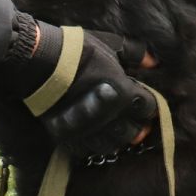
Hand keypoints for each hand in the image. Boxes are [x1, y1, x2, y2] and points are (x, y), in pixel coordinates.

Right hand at [27, 25, 156, 156]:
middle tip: (129, 115)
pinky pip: (89, 150)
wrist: (40, 61)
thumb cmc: (78, 50)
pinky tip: (96, 133)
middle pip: (132, 130)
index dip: (147, 103)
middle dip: (134, 122)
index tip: (141, 98)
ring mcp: (89, 129)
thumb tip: (154, 62)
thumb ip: (136, 53)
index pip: (147, 107)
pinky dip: (95, 143)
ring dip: (116, 136)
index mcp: (123, 92)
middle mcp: (109, 116)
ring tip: (114, 126)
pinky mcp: (69, 138)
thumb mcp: (110, 44)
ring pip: (112, 144)